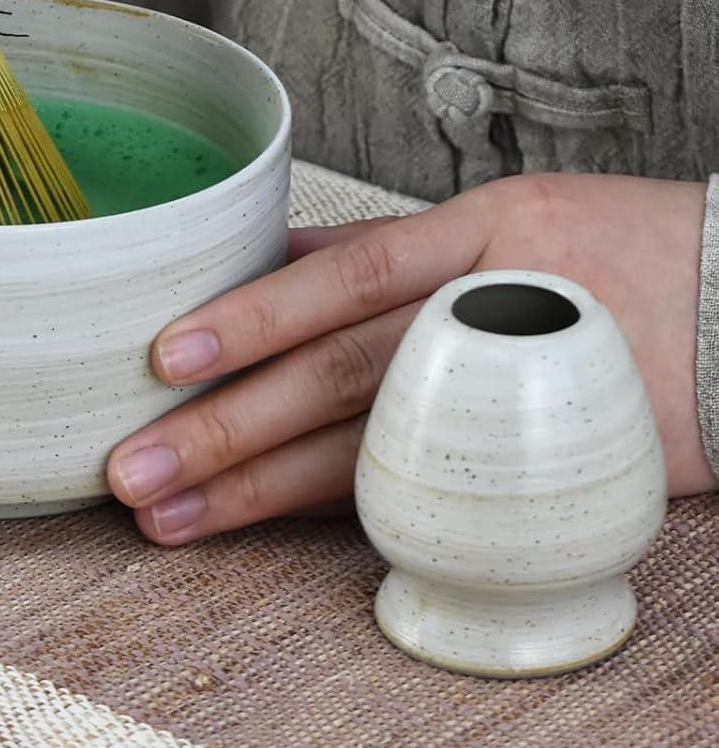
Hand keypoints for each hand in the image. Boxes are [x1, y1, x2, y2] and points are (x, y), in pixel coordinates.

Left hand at [107, 173, 714, 543]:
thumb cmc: (617, 255)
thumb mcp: (510, 220)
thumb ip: (389, 246)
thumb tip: (275, 252)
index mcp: (482, 232)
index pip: (349, 277)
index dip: (254, 314)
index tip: (161, 355)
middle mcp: (496, 307)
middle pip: (346, 372)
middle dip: (230, 422)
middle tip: (130, 466)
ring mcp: (528, 391)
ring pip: (380, 445)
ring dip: (265, 486)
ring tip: (173, 515)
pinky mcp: (563, 461)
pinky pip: (441, 489)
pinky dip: (352, 511)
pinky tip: (274, 527)